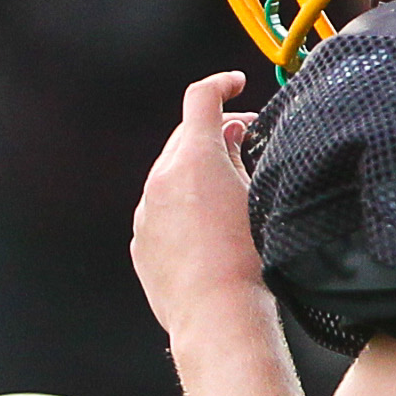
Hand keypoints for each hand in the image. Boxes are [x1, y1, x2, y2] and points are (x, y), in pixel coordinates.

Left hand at [132, 71, 272, 355]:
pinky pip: (160, 211)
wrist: (216, 312)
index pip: (200, 99)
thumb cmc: (246, 257)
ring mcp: (144, 213)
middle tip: (245, 139)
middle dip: (213, 131)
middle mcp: (159, 181)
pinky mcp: (140, 242)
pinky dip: (180, 204)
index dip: (221, 84)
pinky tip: (207, 224)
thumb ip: (239, 155)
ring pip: (169, 176)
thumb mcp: (256, 193)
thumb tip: (231, 133)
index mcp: (192, 159)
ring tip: (228, 186)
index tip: (234, 83)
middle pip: (183, 137)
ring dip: (195, 170)